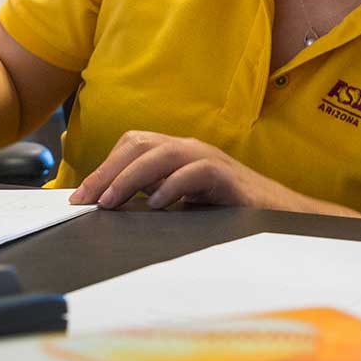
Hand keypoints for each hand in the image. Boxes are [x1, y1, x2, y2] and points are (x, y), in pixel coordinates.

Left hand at [70, 132, 314, 211]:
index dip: (103, 168)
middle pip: (139, 144)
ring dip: (131, 177)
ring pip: (163, 153)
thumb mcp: (182, 204)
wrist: (281, 217)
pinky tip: (157, 205)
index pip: (132, 146)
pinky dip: (173, 186)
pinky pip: (197, 172)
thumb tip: (111, 208)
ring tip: (111, 202)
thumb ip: (153, 199)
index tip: (80, 198)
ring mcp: (210, 159)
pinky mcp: (228, 178)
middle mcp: (190, 149)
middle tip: (87, 201)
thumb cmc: (228, 212)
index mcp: (176, 154)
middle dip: (108, 171)